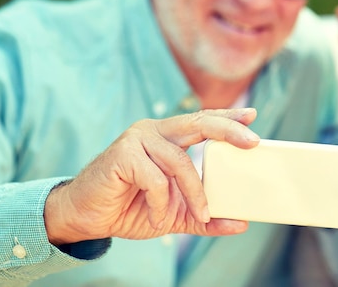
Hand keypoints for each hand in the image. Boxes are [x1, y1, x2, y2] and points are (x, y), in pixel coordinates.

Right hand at [44, 108, 259, 244]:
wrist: (85, 217)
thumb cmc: (129, 207)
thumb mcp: (174, 214)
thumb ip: (205, 217)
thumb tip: (240, 223)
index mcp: (167, 137)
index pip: (202, 121)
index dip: (227, 117)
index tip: (252, 115)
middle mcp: (153, 131)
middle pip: (198, 122)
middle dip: (228, 130)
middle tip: (252, 142)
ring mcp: (137, 139)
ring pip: (180, 162)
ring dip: (193, 193)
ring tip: (197, 214)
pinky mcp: (122, 154)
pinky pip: (156, 179)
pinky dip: (161, 202)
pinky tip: (156, 215)